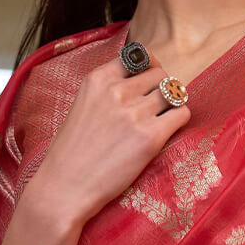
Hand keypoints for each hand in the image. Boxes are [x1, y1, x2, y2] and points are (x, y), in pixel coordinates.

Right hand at [30, 49, 190, 227]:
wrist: (63, 188)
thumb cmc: (71, 154)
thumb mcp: (83, 106)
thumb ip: (107, 91)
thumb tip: (140, 83)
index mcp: (98, 79)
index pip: (138, 57)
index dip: (148, 69)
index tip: (148, 84)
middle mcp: (117, 91)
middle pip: (160, 74)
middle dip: (161, 89)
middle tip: (155, 109)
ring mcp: (135, 113)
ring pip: (174, 92)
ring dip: (171, 105)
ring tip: (160, 121)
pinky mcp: (150, 137)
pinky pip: (181, 114)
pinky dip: (179, 121)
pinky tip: (165, 134)